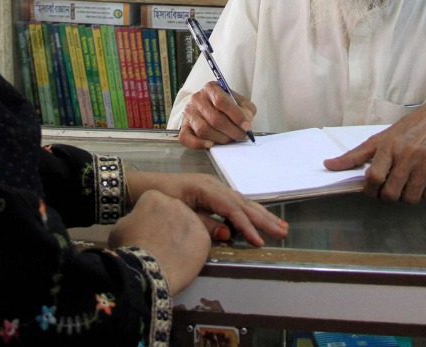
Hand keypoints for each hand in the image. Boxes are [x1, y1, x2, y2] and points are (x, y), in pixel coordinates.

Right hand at [107, 190, 210, 294]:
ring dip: (182, 237)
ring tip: (171, 254)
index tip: (147, 231)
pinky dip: (192, 251)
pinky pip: (199, 242)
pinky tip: (181, 261)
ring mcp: (193, 219)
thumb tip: (138, 223)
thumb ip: (134, 219)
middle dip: (169, 225)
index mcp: (154, 196)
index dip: (150, 218)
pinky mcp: (204, 237)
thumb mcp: (121, 227)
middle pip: (174, 212)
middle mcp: (177, 203)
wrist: (146, 268)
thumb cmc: (130, 247)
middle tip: (160, 243)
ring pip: (188, 226)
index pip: (155, 203)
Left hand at [126, 170, 288, 246]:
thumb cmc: (158, 196)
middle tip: (282, 231)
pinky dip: (249, 211)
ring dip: (261, 215)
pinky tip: (259, 218)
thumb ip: (203, 223)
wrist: (143, 185)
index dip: (247, 225)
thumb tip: (228, 234)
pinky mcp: (212, 193)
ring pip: (243, 202)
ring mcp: (214, 188)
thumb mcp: (179, 211)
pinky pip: (235, 203)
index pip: (233, 208)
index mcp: (206, 188)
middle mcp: (214, 185)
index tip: (259, 240)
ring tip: (280, 226)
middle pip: (243, 203)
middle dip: (264, 218)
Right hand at [176, 81, 256, 148]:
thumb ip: (246, 110)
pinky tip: (211, 144)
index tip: (246, 126)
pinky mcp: (183, 126)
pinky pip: (186, 138)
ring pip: (203, 129)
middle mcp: (197, 98)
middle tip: (240, 136)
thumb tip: (246, 124)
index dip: (236, 116)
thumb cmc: (226, 105)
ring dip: (220, 138)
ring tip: (229, 139)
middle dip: (231, 131)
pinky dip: (198, 144)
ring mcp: (189, 112)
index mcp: (211, 88)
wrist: (208, 105)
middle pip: (214, 118)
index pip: (221, 102)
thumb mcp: (240, 102)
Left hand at [321, 99, 425, 203]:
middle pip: (392, 194)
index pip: (373, 178)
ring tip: (408, 184)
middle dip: (388, 196)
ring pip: (412, 198)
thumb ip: (356, 154)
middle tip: (391, 189)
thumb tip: (327, 165)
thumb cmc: (411, 127)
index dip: (370, 191)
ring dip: (407, 196)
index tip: (372, 191)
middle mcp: (408, 154)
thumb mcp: (382, 137)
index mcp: (389, 145)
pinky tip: (424, 180)